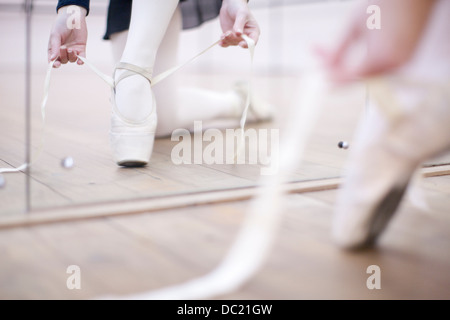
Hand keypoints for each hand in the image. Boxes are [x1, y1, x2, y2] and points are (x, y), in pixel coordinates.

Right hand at [48, 5, 87, 67]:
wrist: (73, 16)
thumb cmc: (61, 24)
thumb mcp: (55, 35)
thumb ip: (54, 47)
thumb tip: (52, 59)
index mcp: (54, 48)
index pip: (53, 60)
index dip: (54, 64)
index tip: (57, 65)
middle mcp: (63, 51)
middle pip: (63, 61)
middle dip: (63, 57)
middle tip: (64, 48)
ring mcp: (72, 50)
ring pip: (72, 60)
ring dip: (72, 57)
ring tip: (72, 49)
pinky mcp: (81, 48)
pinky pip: (81, 58)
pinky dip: (81, 61)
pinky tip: (80, 61)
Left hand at [219, 0, 259, 47]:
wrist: (230, 4)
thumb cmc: (239, 7)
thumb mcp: (241, 14)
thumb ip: (239, 24)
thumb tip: (238, 34)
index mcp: (253, 30)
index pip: (253, 41)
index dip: (247, 45)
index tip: (240, 44)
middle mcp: (246, 35)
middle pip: (241, 43)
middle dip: (233, 40)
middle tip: (227, 34)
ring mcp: (238, 36)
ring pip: (233, 43)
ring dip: (227, 40)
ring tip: (223, 35)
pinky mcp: (230, 36)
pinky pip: (227, 43)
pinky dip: (223, 43)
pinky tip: (220, 43)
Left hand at [318, 0, 435, 81]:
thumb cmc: (385, 3)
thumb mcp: (354, 24)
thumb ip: (338, 49)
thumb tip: (326, 67)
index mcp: (382, 55)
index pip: (352, 76)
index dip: (334, 78)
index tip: (321, 78)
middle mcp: (395, 63)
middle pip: (358, 77)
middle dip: (337, 70)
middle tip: (319, 58)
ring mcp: (403, 63)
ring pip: (368, 75)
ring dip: (348, 69)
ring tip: (328, 56)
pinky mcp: (406, 59)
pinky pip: (380, 70)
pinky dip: (363, 65)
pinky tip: (348, 58)